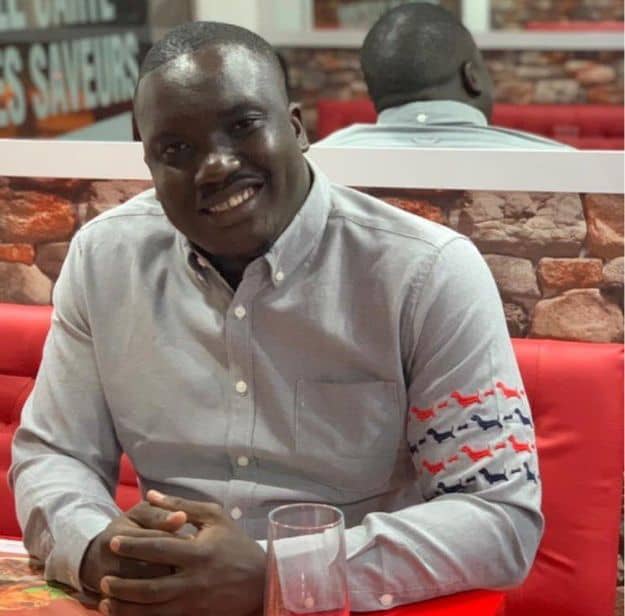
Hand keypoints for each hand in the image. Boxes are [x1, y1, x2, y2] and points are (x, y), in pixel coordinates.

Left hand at [98, 491, 265, 615]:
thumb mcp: (215, 518)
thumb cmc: (236, 544)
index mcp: (198, 553)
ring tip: (106, 600)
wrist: (261, 581)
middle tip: (103, 578)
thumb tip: (151, 495)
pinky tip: (126, 614)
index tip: (113, 542)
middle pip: (149, 587)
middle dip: (123, 584)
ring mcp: (193, 603)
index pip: (158, 549)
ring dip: (126, 607)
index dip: (133, 546)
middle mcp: (193, 580)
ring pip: (152, 610)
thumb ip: (182, 507)